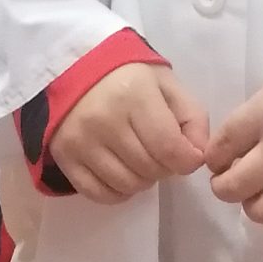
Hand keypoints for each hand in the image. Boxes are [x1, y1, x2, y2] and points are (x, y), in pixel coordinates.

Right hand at [51, 63, 208, 205]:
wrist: (73, 68)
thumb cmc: (127, 75)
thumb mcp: (166, 83)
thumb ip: (192, 117)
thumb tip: (197, 155)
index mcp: (134, 95)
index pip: (169, 148)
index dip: (187, 160)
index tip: (188, 156)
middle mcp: (104, 120)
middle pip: (149, 169)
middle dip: (165, 167)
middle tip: (161, 152)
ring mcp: (81, 141)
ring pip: (127, 185)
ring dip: (143, 179)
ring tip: (141, 159)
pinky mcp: (64, 157)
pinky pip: (99, 193)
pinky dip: (118, 191)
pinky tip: (122, 172)